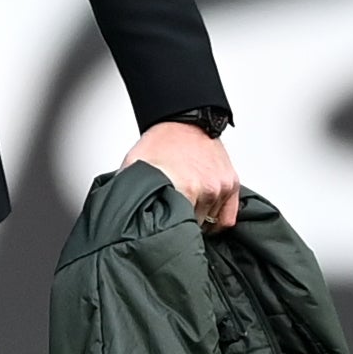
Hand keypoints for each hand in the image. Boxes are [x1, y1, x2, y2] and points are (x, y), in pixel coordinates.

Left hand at [123, 120, 239, 229]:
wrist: (185, 120)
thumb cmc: (162, 141)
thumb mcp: (136, 164)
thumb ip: (129, 189)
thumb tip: (120, 211)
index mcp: (185, 188)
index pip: (180, 229)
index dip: (168, 233)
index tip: (162, 233)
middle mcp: (207, 189)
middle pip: (194, 227)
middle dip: (181, 225)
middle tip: (170, 221)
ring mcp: (222, 188)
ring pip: (210, 223)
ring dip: (197, 221)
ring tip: (184, 211)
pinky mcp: (232, 184)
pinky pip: (228, 217)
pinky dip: (217, 221)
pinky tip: (203, 218)